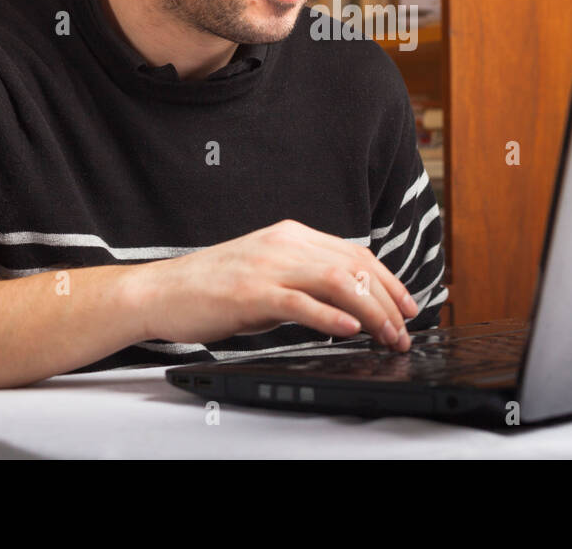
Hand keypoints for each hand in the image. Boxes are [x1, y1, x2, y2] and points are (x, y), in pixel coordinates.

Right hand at [136, 219, 418, 348]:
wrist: (163, 291)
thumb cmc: (214, 287)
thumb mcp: (270, 273)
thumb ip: (306, 280)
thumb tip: (350, 305)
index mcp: (292, 235)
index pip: (356, 253)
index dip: (389, 280)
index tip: (408, 306)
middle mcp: (285, 244)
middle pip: (354, 266)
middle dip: (388, 301)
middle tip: (404, 331)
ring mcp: (268, 266)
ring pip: (336, 281)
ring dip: (370, 311)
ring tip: (387, 335)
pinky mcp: (250, 292)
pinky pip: (299, 302)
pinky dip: (330, 316)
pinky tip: (350, 329)